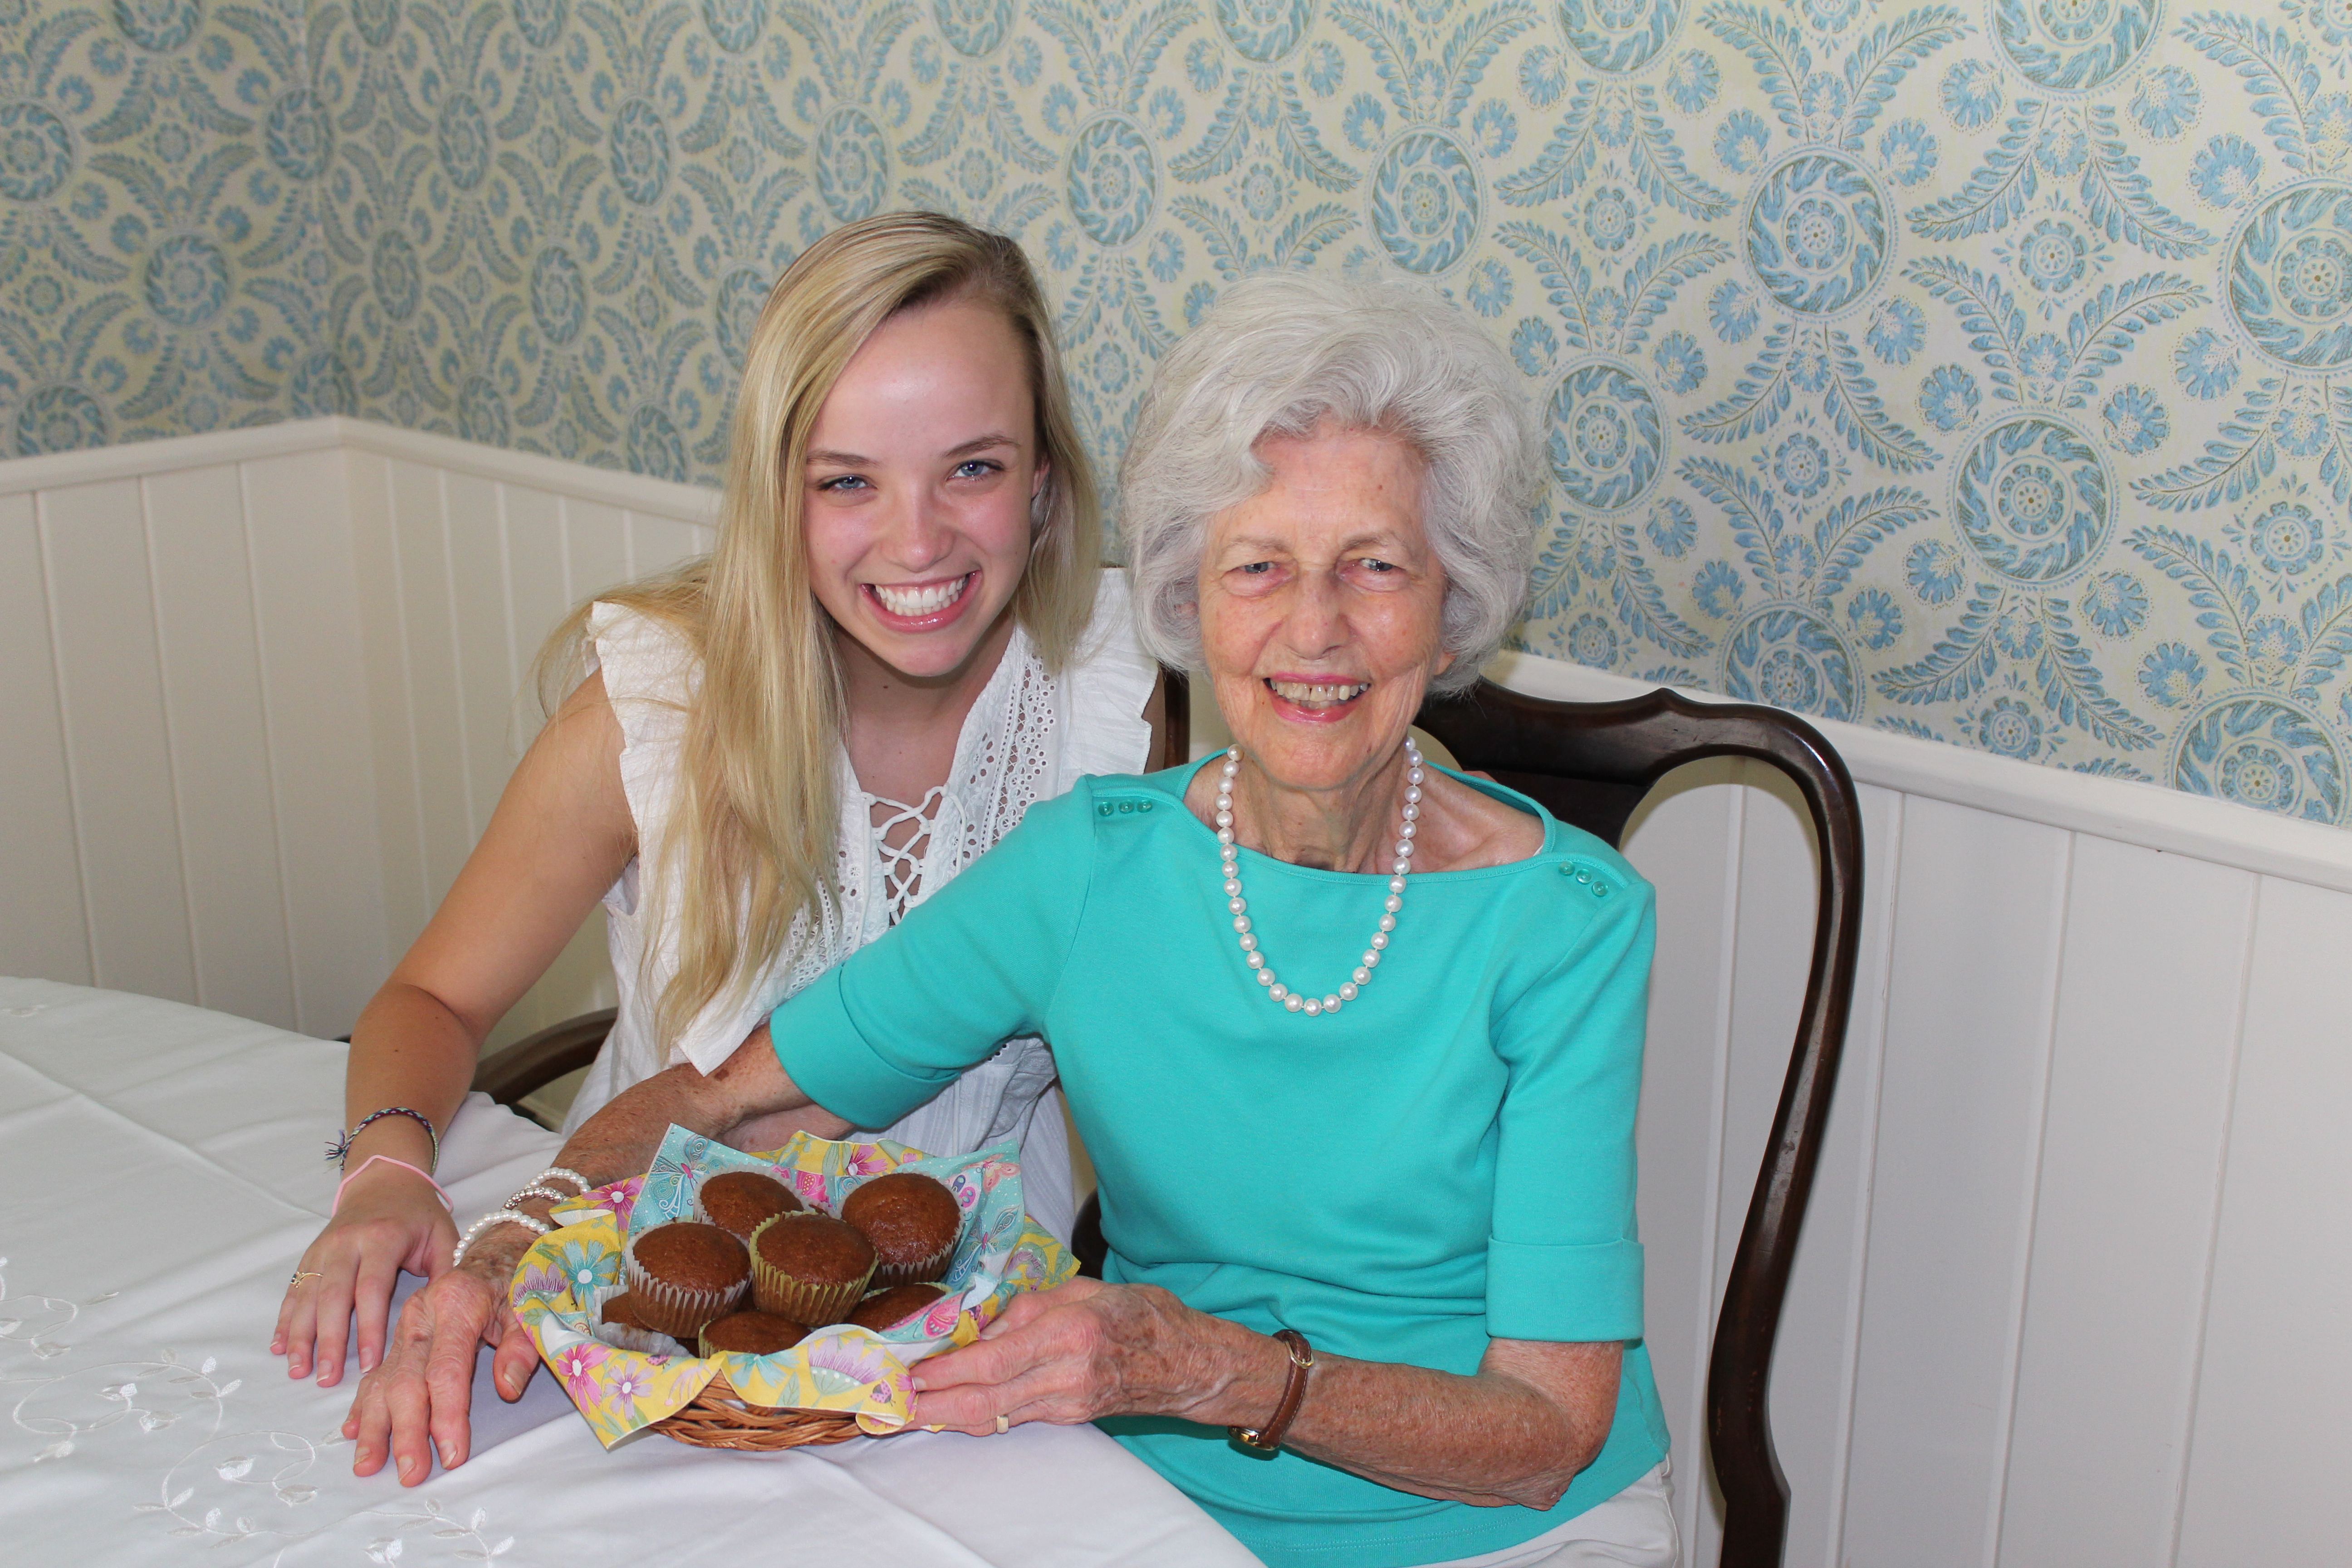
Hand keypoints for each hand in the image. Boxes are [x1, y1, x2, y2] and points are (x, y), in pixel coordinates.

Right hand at [273, 1162, 456, 1384]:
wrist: (384, 1179)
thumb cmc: (419, 1214)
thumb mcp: (443, 1235)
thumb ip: (446, 1272)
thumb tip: (449, 1315)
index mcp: (382, 1238)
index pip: (372, 1288)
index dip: (370, 1328)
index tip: (370, 1363)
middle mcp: (347, 1243)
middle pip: (333, 1296)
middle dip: (329, 1340)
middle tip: (327, 1378)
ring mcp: (324, 1248)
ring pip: (307, 1295)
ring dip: (300, 1335)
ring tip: (299, 1370)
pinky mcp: (310, 1255)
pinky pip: (294, 1289)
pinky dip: (285, 1319)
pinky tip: (280, 1346)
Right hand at [342, 1249, 538, 1484]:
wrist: (496, 1249)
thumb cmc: (517, 1282)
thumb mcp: (531, 1306)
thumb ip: (523, 1345)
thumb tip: (508, 1389)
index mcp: (456, 1303)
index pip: (447, 1369)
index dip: (448, 1415)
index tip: (452, 1454)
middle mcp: (422, 1315)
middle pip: (407, 1380)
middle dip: (407, 1431)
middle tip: (411, 1473)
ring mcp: (404, 1327)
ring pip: (382, 1379)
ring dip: (375, 1425)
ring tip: (368, 1464)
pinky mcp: (397, 1337)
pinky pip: (375, 1373)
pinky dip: (363, 1404)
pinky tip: (354, 1431)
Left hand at [910, 1278, 1259, 1434]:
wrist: (1190, 1362)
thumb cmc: (1141, 1314)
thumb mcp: (1085, 1289)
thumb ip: (1031, 1305)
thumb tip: (984, 1323)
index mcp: (1069, 1333)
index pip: (993, 1361)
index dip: (946, 1373)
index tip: (909, 1375)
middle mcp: (1065, 1376)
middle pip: (984, 1403)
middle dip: (930, 1409)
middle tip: (889, 1408)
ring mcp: (1066, 1404)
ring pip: (993, 1418)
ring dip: (945, 1417)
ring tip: (905, 1412)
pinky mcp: (1069, 1417)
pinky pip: (1012, 1419)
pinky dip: (975, 1417)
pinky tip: (948, 1412)